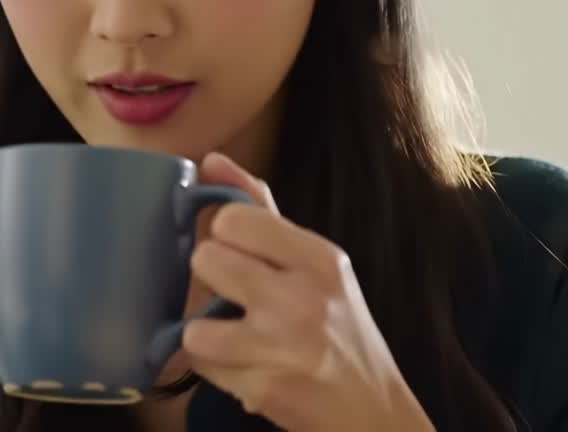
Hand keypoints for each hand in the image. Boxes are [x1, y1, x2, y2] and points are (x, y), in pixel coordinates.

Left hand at [182, 152, 434, 431]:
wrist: (373, 412)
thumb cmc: (339, 329)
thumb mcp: (315, 263)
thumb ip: (260, 209)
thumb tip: (211, 160)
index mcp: (318, 258)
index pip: (232, 218)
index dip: (223, 235)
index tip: (239, 252)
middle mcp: (303, 298)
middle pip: (205, 260)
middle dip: (211, 281)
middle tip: (236, 295)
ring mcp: (283, 347)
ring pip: (194, 324)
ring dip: (206, 334)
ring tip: (236, 337)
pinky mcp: (264, 389)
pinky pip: (202, 365)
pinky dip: (215, 368)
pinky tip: (245, 366)